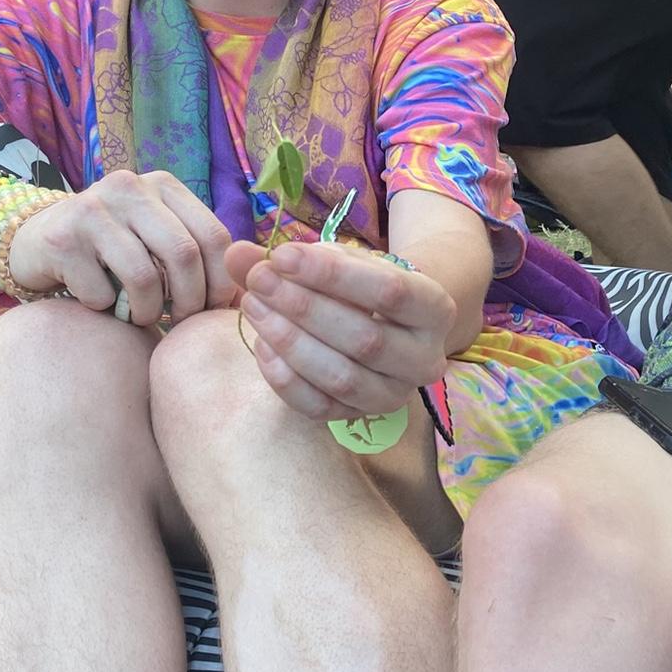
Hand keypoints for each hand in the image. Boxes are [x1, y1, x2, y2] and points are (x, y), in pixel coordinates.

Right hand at [7, 169, 234, 324]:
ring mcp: (92, 208)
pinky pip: (102, 293)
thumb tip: (247, 292)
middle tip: (178, 323)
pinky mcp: (62, 238)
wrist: (37, 241)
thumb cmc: (112, 250)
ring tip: (139, 316)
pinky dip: (106, 310)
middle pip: (184, 255)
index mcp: (163, 185)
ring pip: (145, 277)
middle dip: (189, 302)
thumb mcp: (156, 237)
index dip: (221, 282)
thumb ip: (196, 252)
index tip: (212, 310)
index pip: (215, 236)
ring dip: (146, 311)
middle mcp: (129, 187)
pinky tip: (98, 303)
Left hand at [227, 240, 455, 420]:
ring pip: (342, 377)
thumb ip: (290, 259)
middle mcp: (425, 359)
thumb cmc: (362, 286)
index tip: (282, 255)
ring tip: (254, 307)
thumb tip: (236, 254)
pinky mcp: (359, 417)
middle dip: (305, 307)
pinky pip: (318, 407)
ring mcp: (394, 395)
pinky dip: (285, 378)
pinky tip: (262, 345)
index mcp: (435, 309)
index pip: (389, 292)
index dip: (331, 275)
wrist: (387, 326)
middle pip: (365, 339)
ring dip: (291, 341)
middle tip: (259, 280)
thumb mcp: (340, 262)